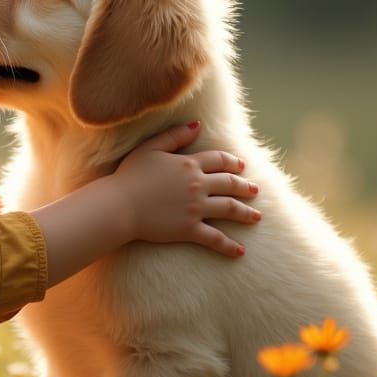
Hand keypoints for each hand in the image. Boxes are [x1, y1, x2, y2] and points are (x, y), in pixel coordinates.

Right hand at [111, 121, 259, 256]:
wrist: (120, 205)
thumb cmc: (130, 175)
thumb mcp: (150, 148)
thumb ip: (174, 136)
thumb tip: (197, 125)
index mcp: (189, 164)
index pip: (219, 160)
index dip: (232, 162)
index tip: (242, 167)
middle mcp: (198, 185)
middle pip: (229, 184)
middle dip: (245, 187)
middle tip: (255, 190)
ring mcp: (196, 208)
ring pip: (229, 209)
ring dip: (245, 213)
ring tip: (256, 217)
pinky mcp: (189, 229)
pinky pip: (215, 238)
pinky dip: (229, 246)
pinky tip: (240, 251)